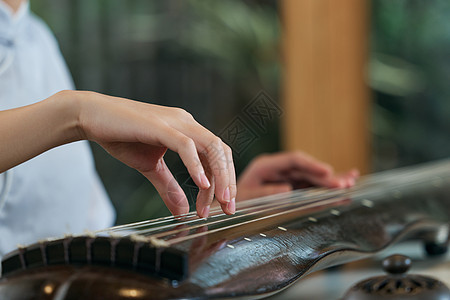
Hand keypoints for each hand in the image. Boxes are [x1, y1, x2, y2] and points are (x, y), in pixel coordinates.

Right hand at [72, 91, 235, 217]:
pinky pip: (186, 145)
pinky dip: (197, 165)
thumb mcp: (149, 167)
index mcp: (187, 130)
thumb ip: (168, 187)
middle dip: (228, 182)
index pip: (217, 156)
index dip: (223, 181)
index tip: (220, 206)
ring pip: (211, 147)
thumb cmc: (121, 137)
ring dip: (219, 176)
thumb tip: (182, 211)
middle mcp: (187, 123)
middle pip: (221, 152)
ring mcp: (175, 122)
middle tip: (228, 208)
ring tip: (218, 201)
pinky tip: (202, 185)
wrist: (91, 116)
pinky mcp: (160, 126)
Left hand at [236, 151, 358, 200]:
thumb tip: (288, 189)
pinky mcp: (290, 185)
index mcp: (266, 165)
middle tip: (344, 183)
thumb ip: (266, 192)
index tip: (327, 172)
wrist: (228, 205)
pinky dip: (325, 186)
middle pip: (306, 169)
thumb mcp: (247, 197)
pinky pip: (309, 185)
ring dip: (330, 180)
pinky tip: (343, 181)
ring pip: (311, 176)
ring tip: (351, 181)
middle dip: (326, 176)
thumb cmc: (235, 200)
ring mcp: (286, 176)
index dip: (311, 165)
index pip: (293, 160)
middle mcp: (278, 168)